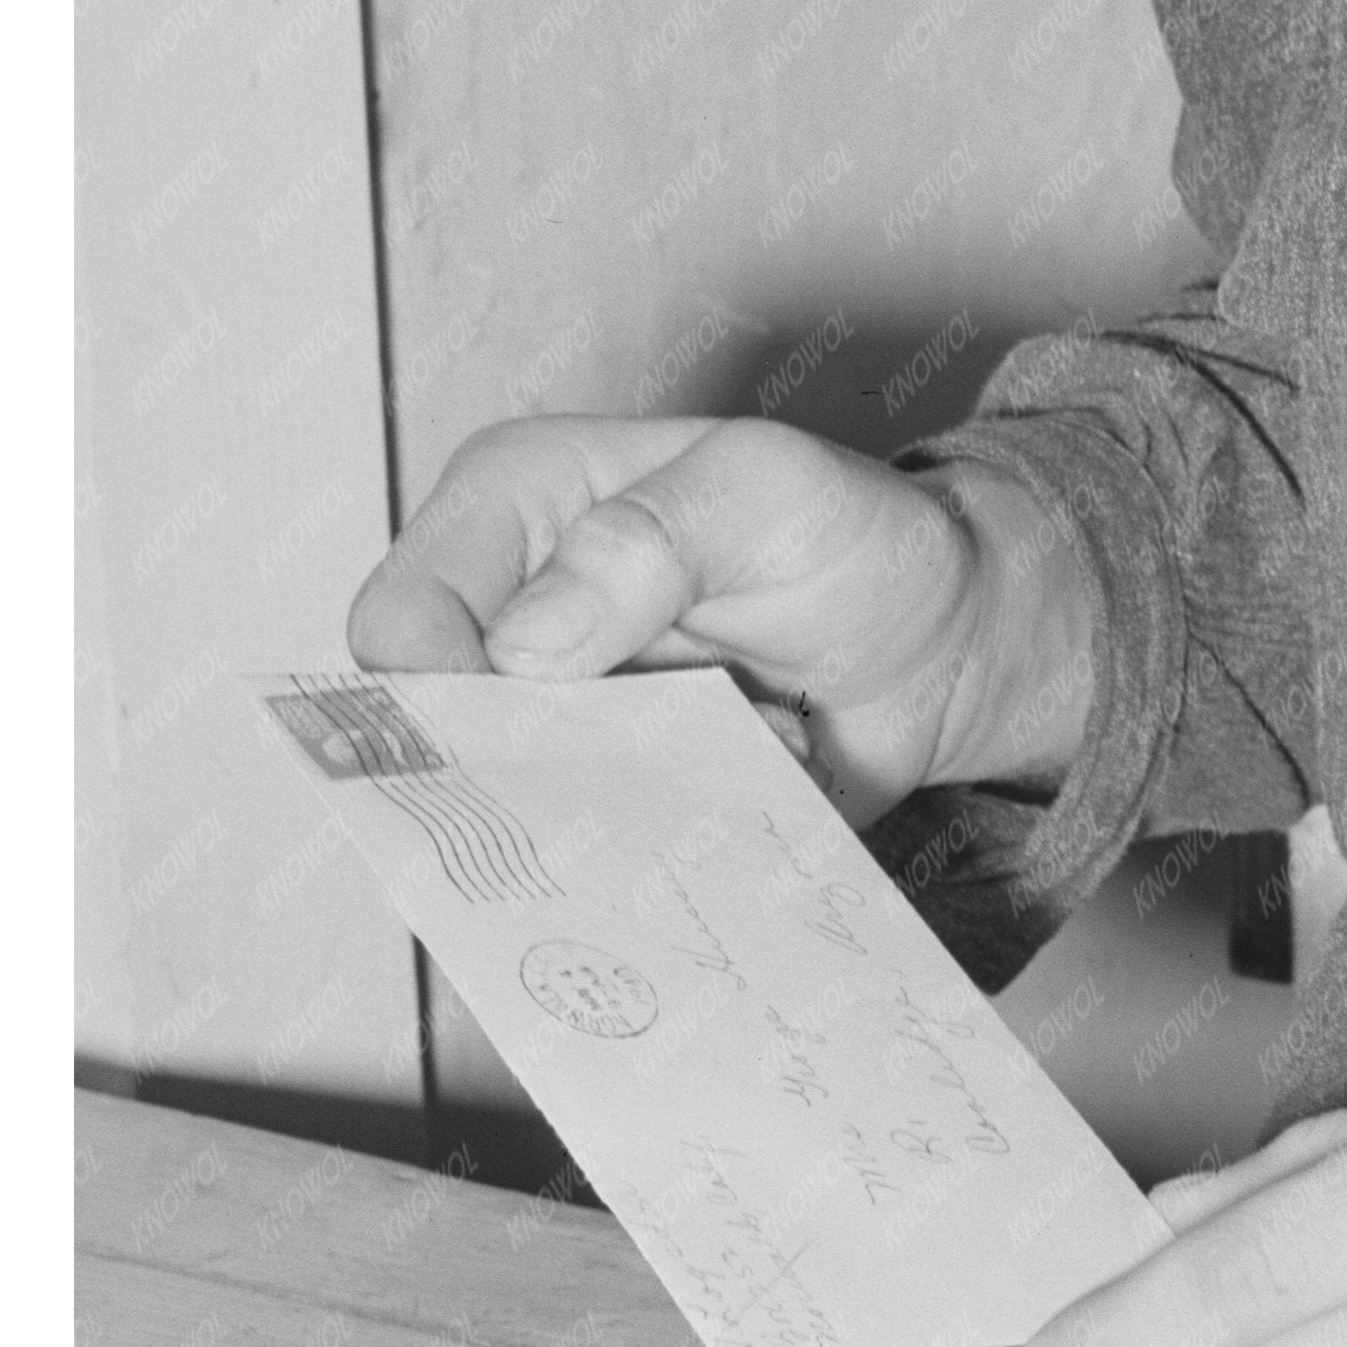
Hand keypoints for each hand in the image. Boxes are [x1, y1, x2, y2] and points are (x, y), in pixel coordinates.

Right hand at [347, 414, 1092, 821]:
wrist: (945, 640)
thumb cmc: (854, 535)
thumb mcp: (768, 491)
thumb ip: (646, 540)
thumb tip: (521, 646)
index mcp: (514, 505)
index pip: (401, 618)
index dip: (438, 685)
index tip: (537, 709)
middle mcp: (510, 615)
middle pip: (432, 735)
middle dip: (535, 761)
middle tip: (659, 737)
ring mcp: (557, 716)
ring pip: (509, 809)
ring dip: (618, 802)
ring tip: (732, 742)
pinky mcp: (611, 793)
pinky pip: (586, 855)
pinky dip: (657, 841)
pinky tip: (739, 787)